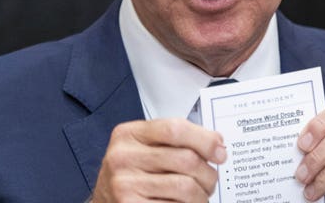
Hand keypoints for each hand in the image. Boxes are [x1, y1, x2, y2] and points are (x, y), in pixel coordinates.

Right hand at [92, 118, 226, 202]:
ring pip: (185, 186)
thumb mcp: (145, 148)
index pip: (175, 129)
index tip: (220, 151)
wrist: (104, 201)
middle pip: (186, 159)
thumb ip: (176, 141)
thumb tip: (217, 144)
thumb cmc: (132, 174)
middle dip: (208, 173)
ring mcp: (124, 184)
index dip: (204, 140)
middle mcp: (122, 157)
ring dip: (202, 195)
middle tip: (210, 180)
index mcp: (128, 134)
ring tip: (200, 196)